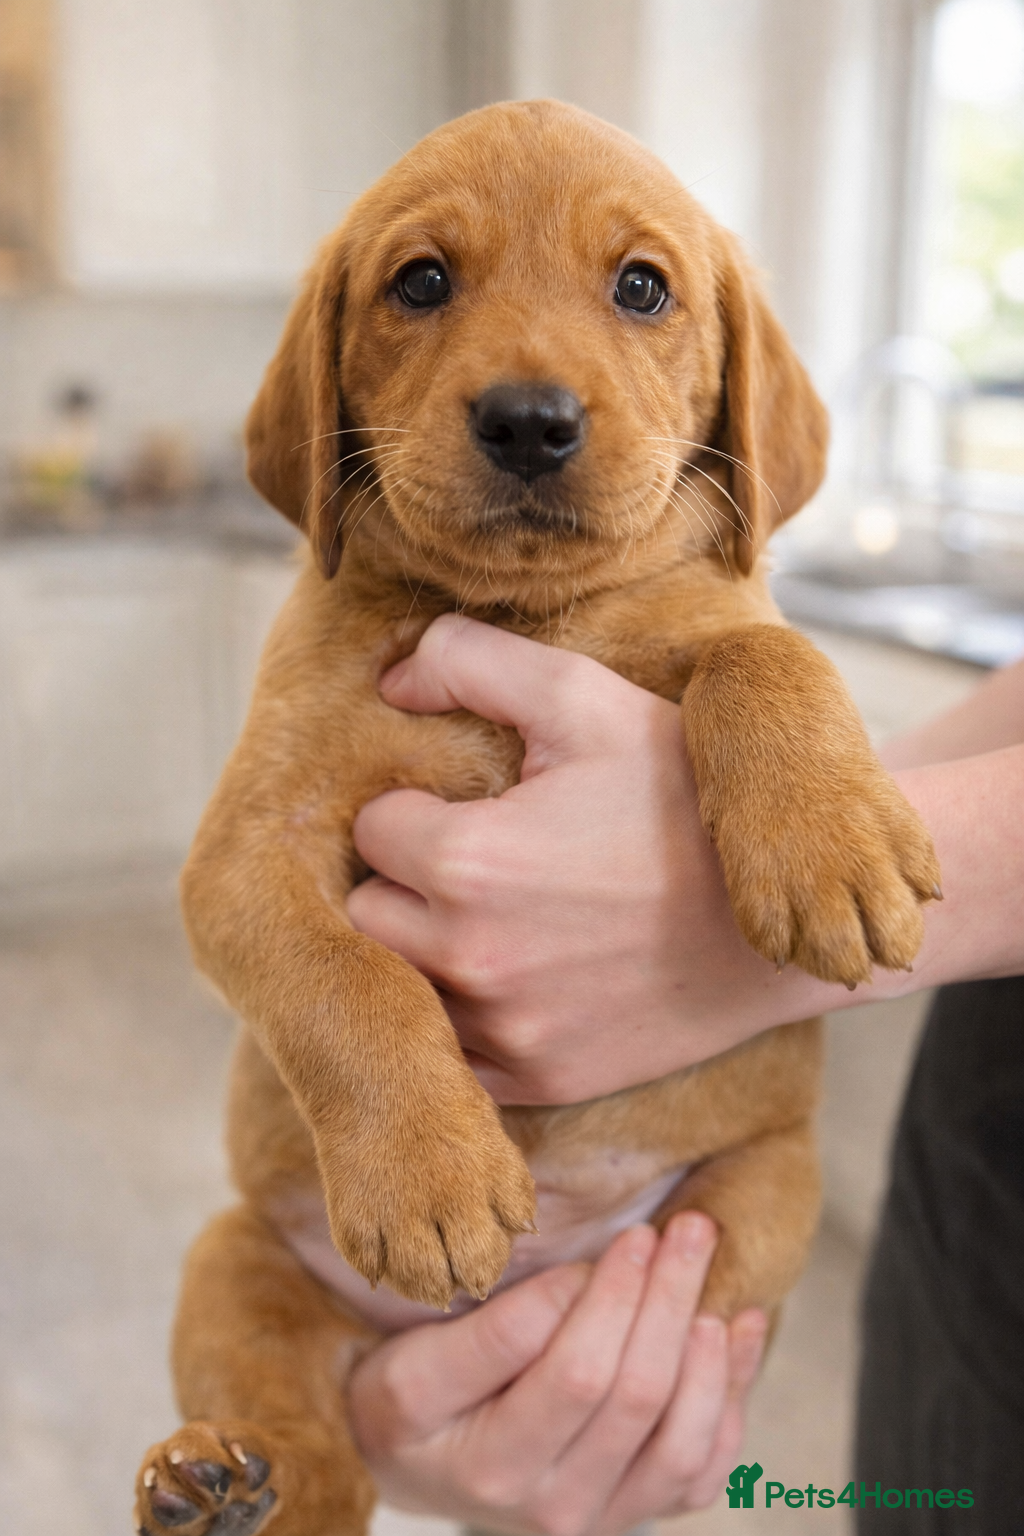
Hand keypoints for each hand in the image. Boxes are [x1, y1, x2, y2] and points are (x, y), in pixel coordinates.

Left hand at [348, 615, 828, 1103]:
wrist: (789, 906)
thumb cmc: (684, 793)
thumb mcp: (586, 697)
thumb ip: (468, 663)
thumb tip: (386, 686)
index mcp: (469, 861)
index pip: (371, 829)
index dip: (415, 807)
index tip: (471, 804)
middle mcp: (474, 959)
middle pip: (370, 914)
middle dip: (406, 881)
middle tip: (478, 858)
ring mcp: (506, 1032)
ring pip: (403, 985)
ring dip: (427, 950)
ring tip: (496, 913)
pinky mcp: (537, 1080)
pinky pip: (450, 1053)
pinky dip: (465, 1015)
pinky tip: (520, 972)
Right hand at [348, 1213, 766, 1534]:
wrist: (416, 1471)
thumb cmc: (408, 1404)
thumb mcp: (413, 1366)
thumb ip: (495, 1331)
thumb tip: (584, 1282)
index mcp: (488, 1466)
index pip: (570, 1375)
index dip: (611, 1298)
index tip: (631, 1235)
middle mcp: (551, 1508)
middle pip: (633, 1395)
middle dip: (667, 1299)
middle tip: (686, 1228)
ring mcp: (602, 1518)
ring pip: (679, 1435)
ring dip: (707, 1343)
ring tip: (706, 1268)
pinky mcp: (637, 1512)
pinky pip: (704, 1467)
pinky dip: (732, 1395)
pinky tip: (738, 1326)